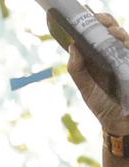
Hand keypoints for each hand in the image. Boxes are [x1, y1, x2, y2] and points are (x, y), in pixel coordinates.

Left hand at [69, 13, 128, 134]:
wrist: (119, 123)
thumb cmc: (103, 104)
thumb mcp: (86, 88)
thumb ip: (78, 69)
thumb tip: (72, 46)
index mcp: (101, 57)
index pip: (99, 33)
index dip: (93, 22)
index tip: (84, 15)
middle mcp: (116, 55)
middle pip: (113, 31)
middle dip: (105, 22)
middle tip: (97, 20)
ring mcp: (127, 59)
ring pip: (125, 38)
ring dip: (118, 33)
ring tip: (110, 32)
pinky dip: (127, 45)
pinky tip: (122, 43)